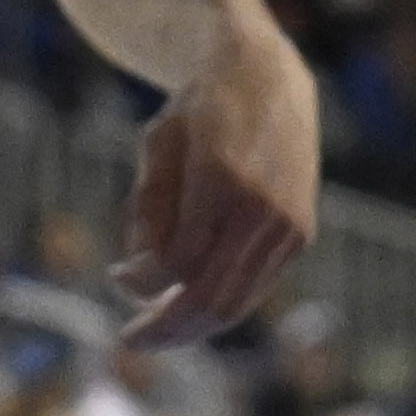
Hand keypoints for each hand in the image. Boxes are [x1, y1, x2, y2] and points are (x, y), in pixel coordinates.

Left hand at [112, 20, 319, 348]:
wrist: (267, 75)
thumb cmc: (201, 108)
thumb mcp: (156, 144)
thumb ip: (146, 210)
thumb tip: (139, 278)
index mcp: (221, 178)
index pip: (175, 263)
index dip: (139, 282)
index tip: (115, 277)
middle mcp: (262, 206)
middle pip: (208, 298)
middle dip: (164, 329)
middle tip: (130, 340)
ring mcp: (287, 223)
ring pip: (235, 303)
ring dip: (191, 328)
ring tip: (157, 330)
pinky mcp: (300, 233)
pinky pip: (254, 287)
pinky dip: (220, 304)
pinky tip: (190, 301)